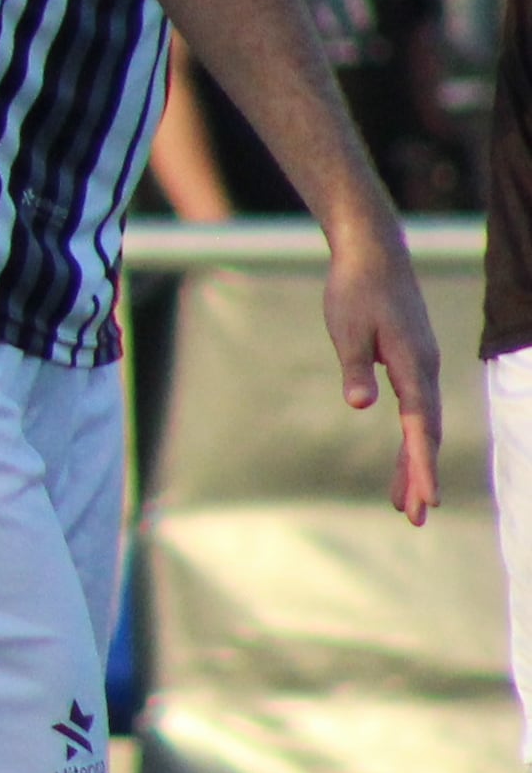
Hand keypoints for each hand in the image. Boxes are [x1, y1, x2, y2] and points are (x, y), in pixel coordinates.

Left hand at [322, 219, 444, 523]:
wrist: (372, 255)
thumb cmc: (354, 290)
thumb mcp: (346, 329)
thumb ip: (355, 368)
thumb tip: (360, 405)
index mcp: (413, 366)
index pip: (419, 426)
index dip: (421, 464)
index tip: (424, 498)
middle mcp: (424, 370)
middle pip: (426, 434)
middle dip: (420, 476)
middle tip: (415, 518)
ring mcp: (421, 367)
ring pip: (422, 426)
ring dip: (415, 463)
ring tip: (405, 504)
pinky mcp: (411, 363)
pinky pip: (415, 411)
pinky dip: (410, 438)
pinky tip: (404, 459)